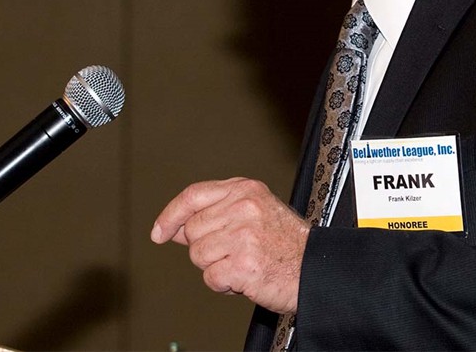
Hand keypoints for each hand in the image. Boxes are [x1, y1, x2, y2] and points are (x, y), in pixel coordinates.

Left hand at [151, 177, 308, 313]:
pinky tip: (245, 277)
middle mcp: (243, 207)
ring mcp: (243, 235)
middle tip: (232, 251)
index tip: (159, 231)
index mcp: (245, 190)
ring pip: (198, 256)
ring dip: (215, 267)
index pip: (193, 196)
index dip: (171, 215)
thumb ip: (216, 214)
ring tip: (242, 263)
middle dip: (205, 247)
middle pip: (192, 230)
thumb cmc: (287, 243)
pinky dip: (224, 284)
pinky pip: (211, 278)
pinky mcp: (243, 264)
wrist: (316, 268)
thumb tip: (173, 227)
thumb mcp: (255, 212)